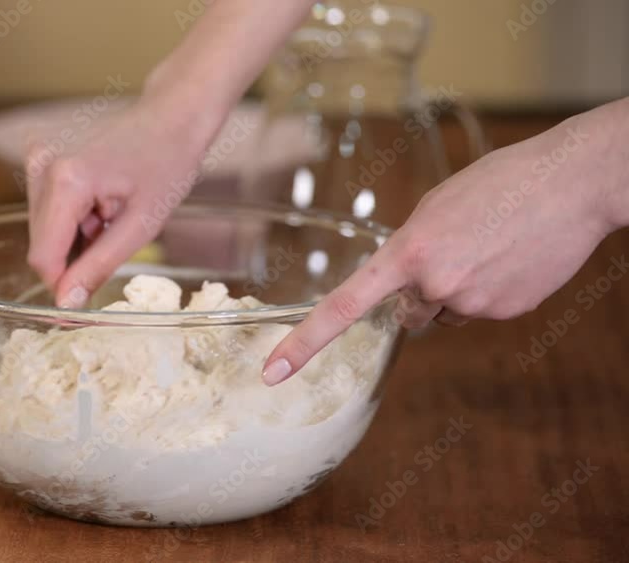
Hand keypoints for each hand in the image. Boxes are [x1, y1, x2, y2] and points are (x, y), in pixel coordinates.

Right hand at [25, 100, 217, 307]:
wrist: (172, 117)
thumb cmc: (167, 164)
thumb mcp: (141, 226)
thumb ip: (98, 266)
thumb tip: (66, 305)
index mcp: (66, 183)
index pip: (43, 257)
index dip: (62, 287)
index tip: (85, 305)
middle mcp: (42, 168)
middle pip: (43, 245)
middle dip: (75, 258)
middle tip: (117, 239)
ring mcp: (39, 162)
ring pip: (46, 232)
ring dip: (78, 240)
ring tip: (114, 216)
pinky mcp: (43, 162)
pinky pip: (49, 213)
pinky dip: (76, 222)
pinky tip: (103, 206)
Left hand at [262, 115, 618, 385]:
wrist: (572, 184)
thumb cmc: (498, 183)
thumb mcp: (435, 207)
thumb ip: (407, 251)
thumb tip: (400, 290)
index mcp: (406, 253)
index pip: (342, 307)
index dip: (303, 343)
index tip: (271, 373)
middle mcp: (434, 286)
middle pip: (407, 311)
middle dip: (419, 292)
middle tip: (456, 250)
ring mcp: (472, 304)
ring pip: (445, 312)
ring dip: (456, 291)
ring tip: (489, 247)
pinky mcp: (506, 313)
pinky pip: (479, 312)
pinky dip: (489, 292)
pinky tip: (511, 259)